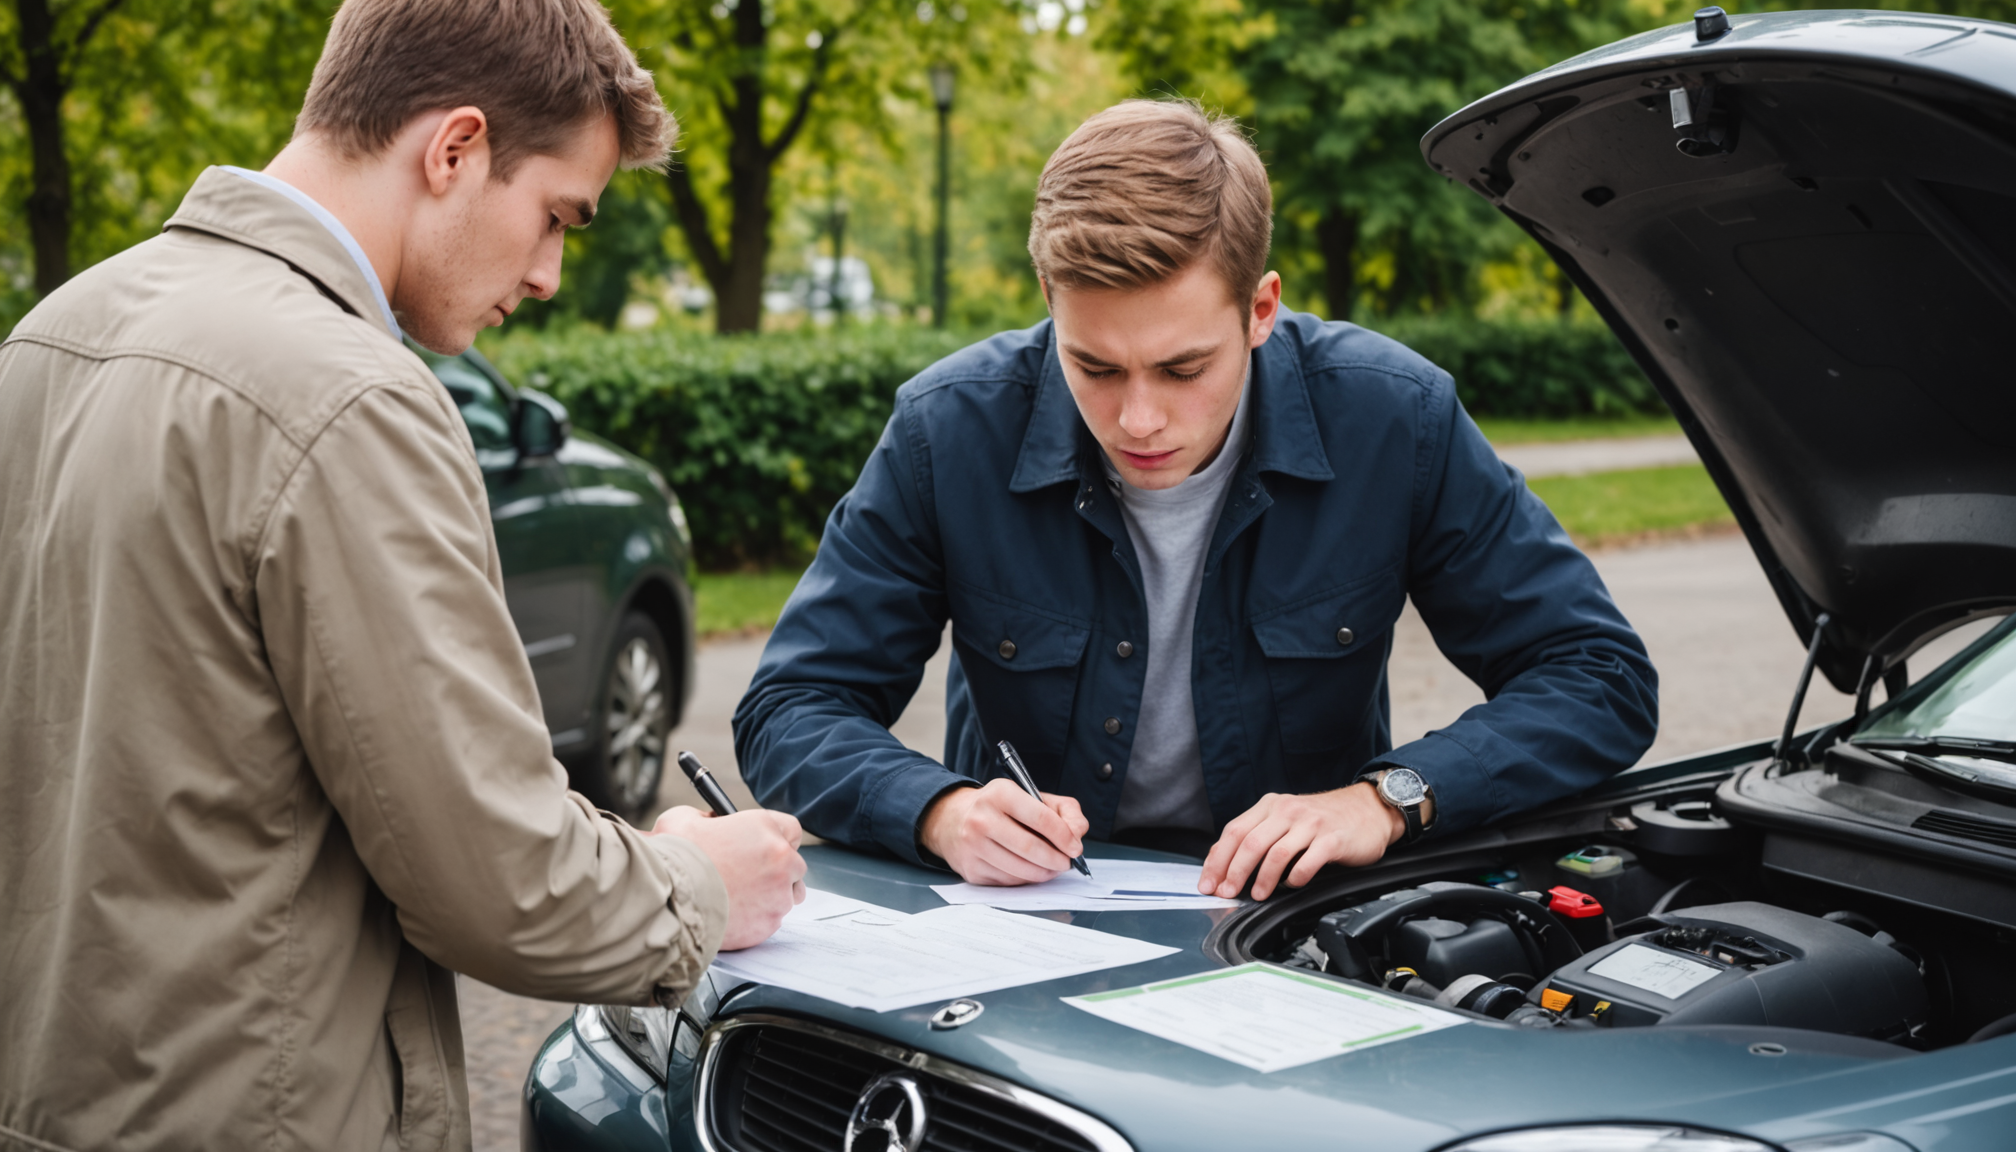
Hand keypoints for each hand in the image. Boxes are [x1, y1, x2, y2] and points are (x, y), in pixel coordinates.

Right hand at [652, 806, 807, 950]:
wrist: (668, 902)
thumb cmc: (675, 859)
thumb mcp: (681, 819)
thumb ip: (703, 817)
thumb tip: (707, 822)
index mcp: (765, 829)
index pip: (790, 829)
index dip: (776, 838)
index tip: (764, 846)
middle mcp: (781, 861)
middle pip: (793, 864)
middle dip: (775, 869)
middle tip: (749, 874)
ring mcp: (778, 896)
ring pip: (786, 895)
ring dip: (769, 895)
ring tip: (738, 897)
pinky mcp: (768, 925)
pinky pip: (770, 920)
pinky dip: (755, 919)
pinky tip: (731, 914)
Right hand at [920, 778, 1089, 885]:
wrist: (954, 819)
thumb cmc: (1002, 808)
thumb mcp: (1033, 796)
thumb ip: (1065, 810)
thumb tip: (1078, 833)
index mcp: (1000, 793)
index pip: (1040, 818)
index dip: (1064, 836)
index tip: (1075, 847)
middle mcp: (981, 818)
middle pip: (1030, 848)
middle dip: (1056, 860)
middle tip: (1066, 863)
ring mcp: (973, 846)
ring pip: (1019, 870)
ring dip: (1043, 873)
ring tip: (1052, 868)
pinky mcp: (970, 869)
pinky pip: (1007, 881)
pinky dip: (1025, 879)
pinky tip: (1029, 870)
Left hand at [1197, 783, 1403, 900]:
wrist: (1368, 810)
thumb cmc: (1322, 820)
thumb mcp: (1285, 820)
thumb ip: (1257, 835)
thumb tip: (1222, 862)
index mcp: (1270, 806)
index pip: (1234, 832)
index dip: (1217, 860)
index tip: (1208, 883)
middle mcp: (1288, 811)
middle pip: (1250, 843)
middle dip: (1234, 873)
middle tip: (1227, 894)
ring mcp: (1311, 824)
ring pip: (1276, 853)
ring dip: (1262, 879)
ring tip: (1258, 895)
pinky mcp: (1333, 839)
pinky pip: (1307, 862)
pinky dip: (1295, 878)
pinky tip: (1292, 885)